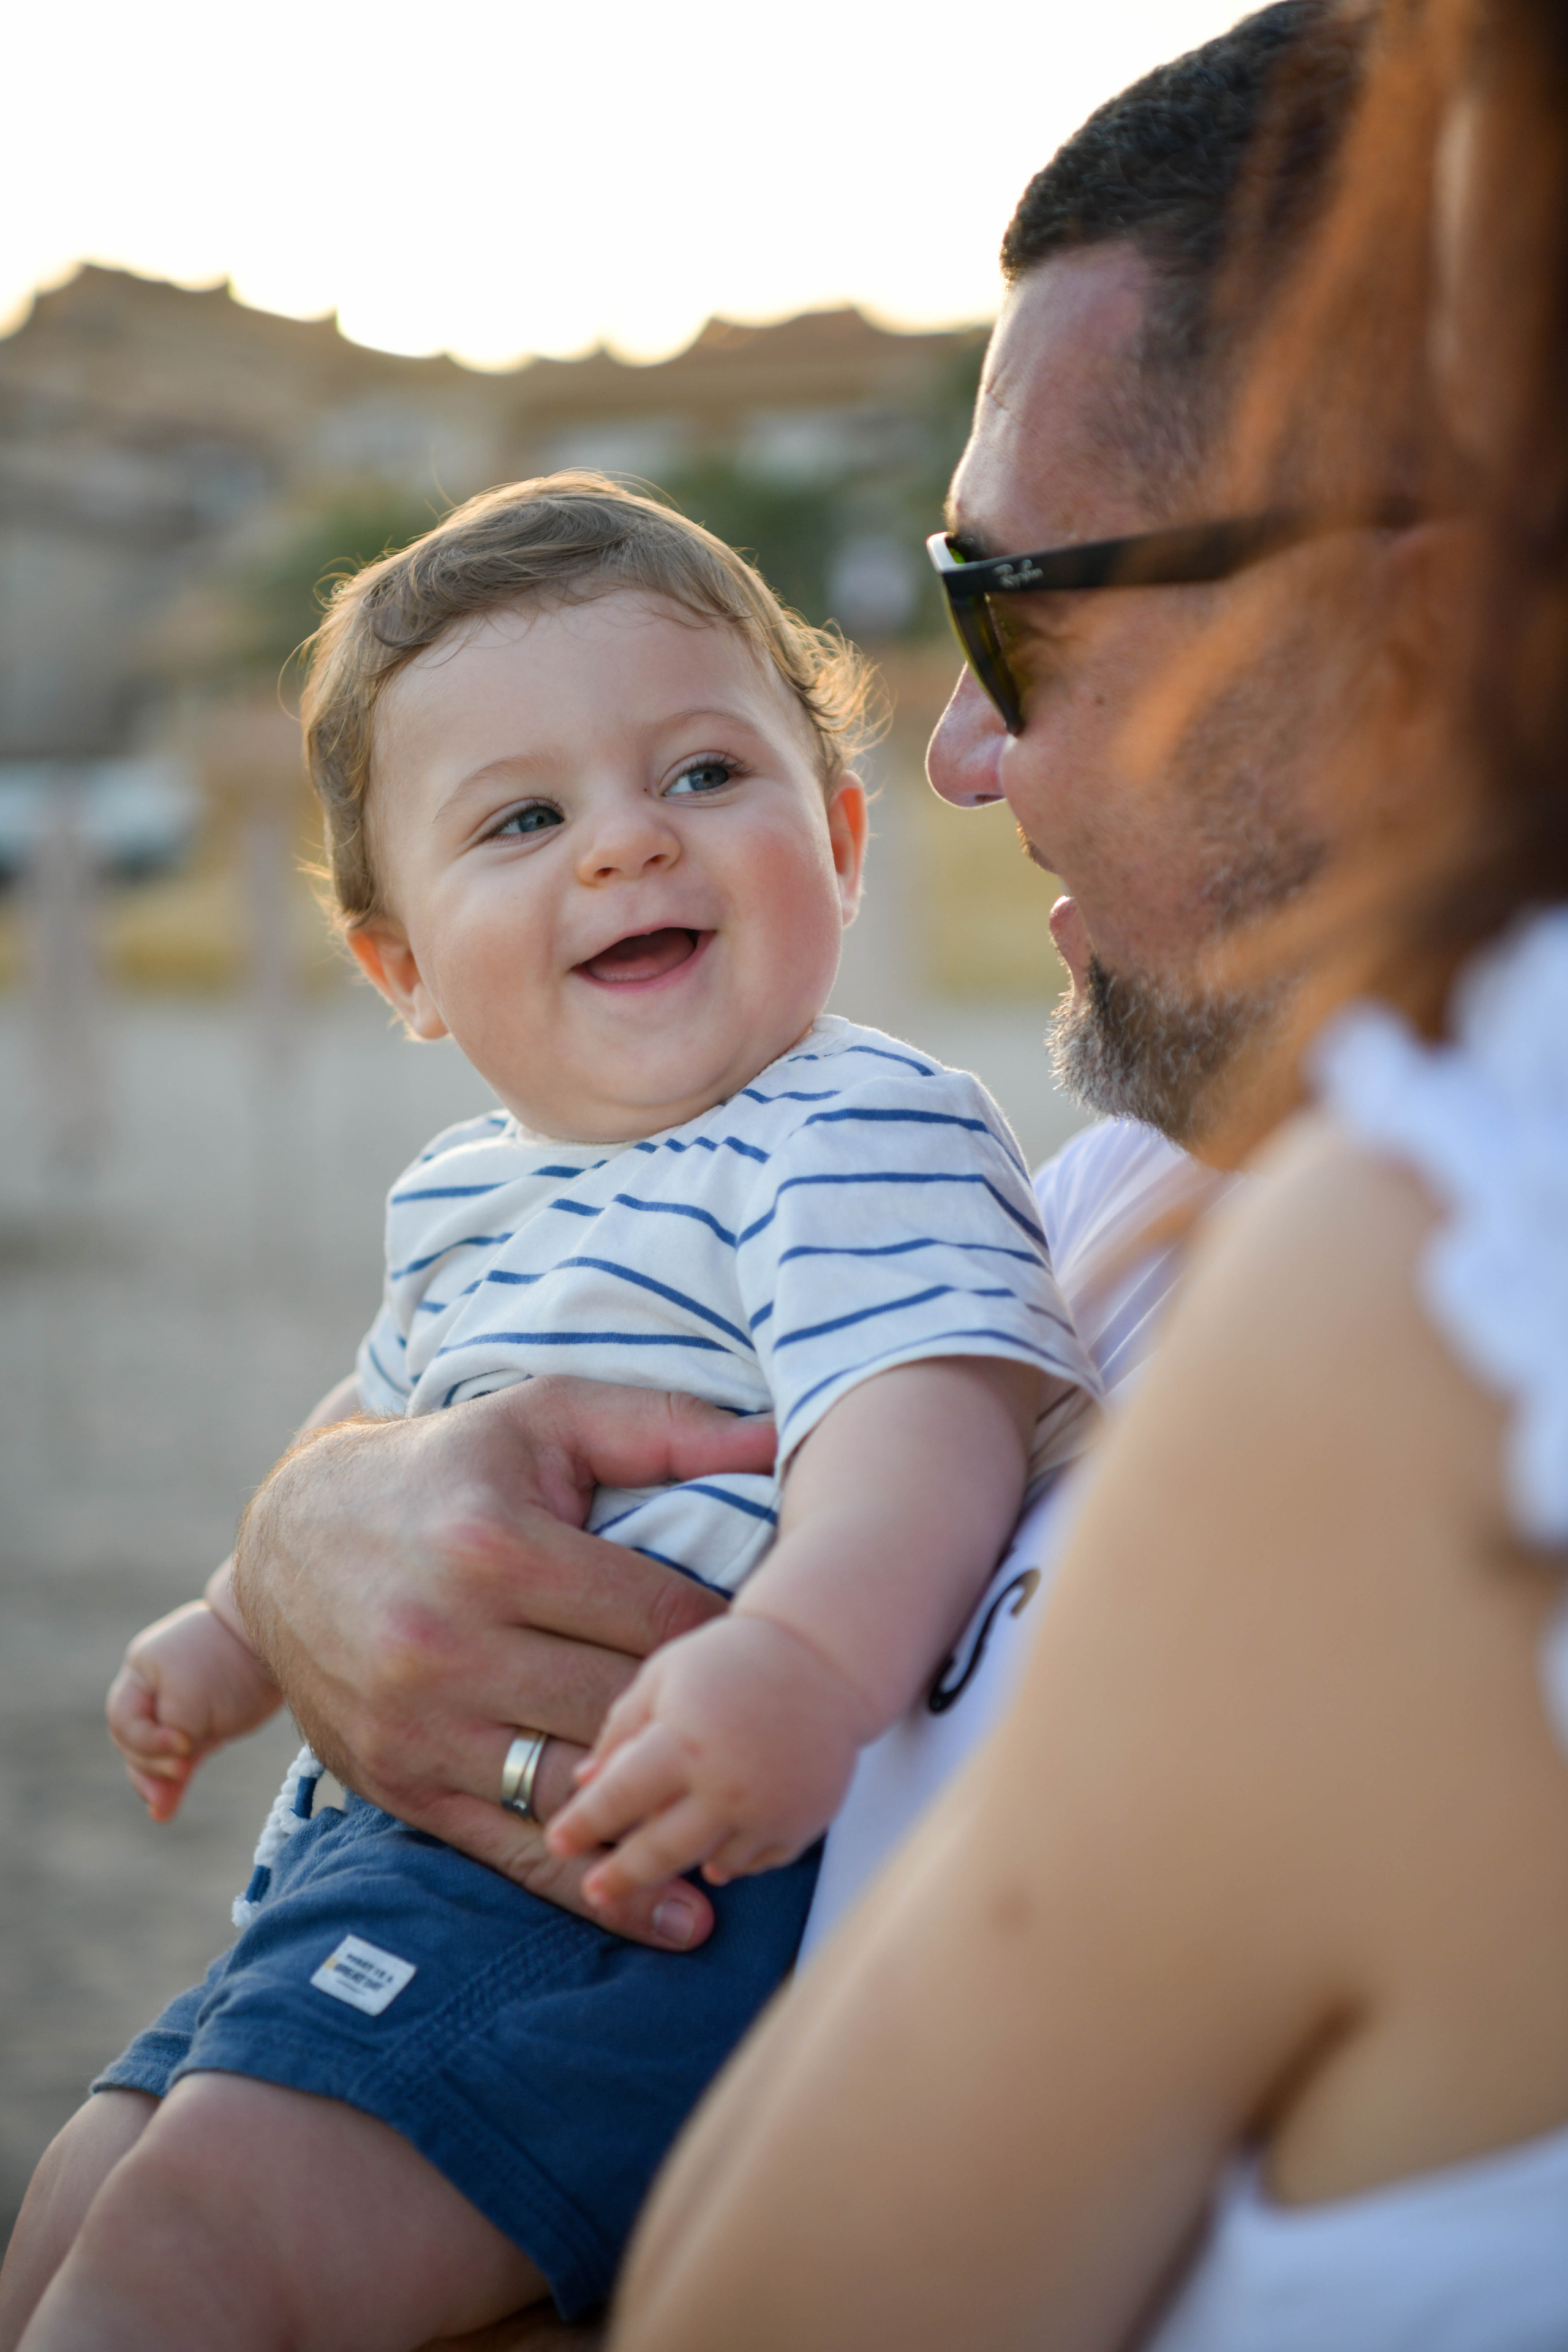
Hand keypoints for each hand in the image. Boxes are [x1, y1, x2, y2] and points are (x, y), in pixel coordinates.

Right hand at [107, 1600, 282, 1820]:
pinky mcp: (200, 1728)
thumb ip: (168, 1748)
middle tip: (182, 1770)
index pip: (123, 1720)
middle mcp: (153, 1692)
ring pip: (154, 1756)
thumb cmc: (228, 1664)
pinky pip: (178, 1760)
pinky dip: (173, 1784)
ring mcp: (176, 1711)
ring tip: (164, 1805)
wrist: (275, 1643)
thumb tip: (157, 1809)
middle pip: (133, 1743)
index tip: (184, 1744)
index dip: (147, 1740)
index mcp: (141, 1672)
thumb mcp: (190, 1701)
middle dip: (152, 1763)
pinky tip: (165, 1812)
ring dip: (159, 1781)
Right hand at [232, 1377, 776, 1950]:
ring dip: (665, 1810)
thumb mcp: (543, 1416)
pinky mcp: (400, 1787)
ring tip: (753, 1825)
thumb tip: (779, 1435)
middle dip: (703, 1720)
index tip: (776, 1644)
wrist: (289, 1532)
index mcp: (494, 1548)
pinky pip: (515, 1853)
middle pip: (621, 1707)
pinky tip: (679, 1921)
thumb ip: (662, 1425)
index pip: (657, 1613)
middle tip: (771, 1729)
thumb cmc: (448, 1467)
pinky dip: (600, 1893)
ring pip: (576, 1790)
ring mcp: (419, 1726)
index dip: (731, 1632)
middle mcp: (447, 1643)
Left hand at [546, 1613, 864, 1908]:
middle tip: (593, 1890)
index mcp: (684, 1741)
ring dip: (682, 1865)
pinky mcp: (804, 1820)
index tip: (557, 1842)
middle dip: (621, 1876)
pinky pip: (758, 1862)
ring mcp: (769, 1808)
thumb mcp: (665, 1677)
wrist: (824, 1656)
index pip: (619, 1796)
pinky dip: (732, 1861)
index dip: (583, 1823)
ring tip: (657, 1860)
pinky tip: (715, 1855)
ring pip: (711, 1863)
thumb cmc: (733, 1659)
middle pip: (661, 1850)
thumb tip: (582, 1782)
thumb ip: (623, 1729)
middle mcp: (727, 1784)